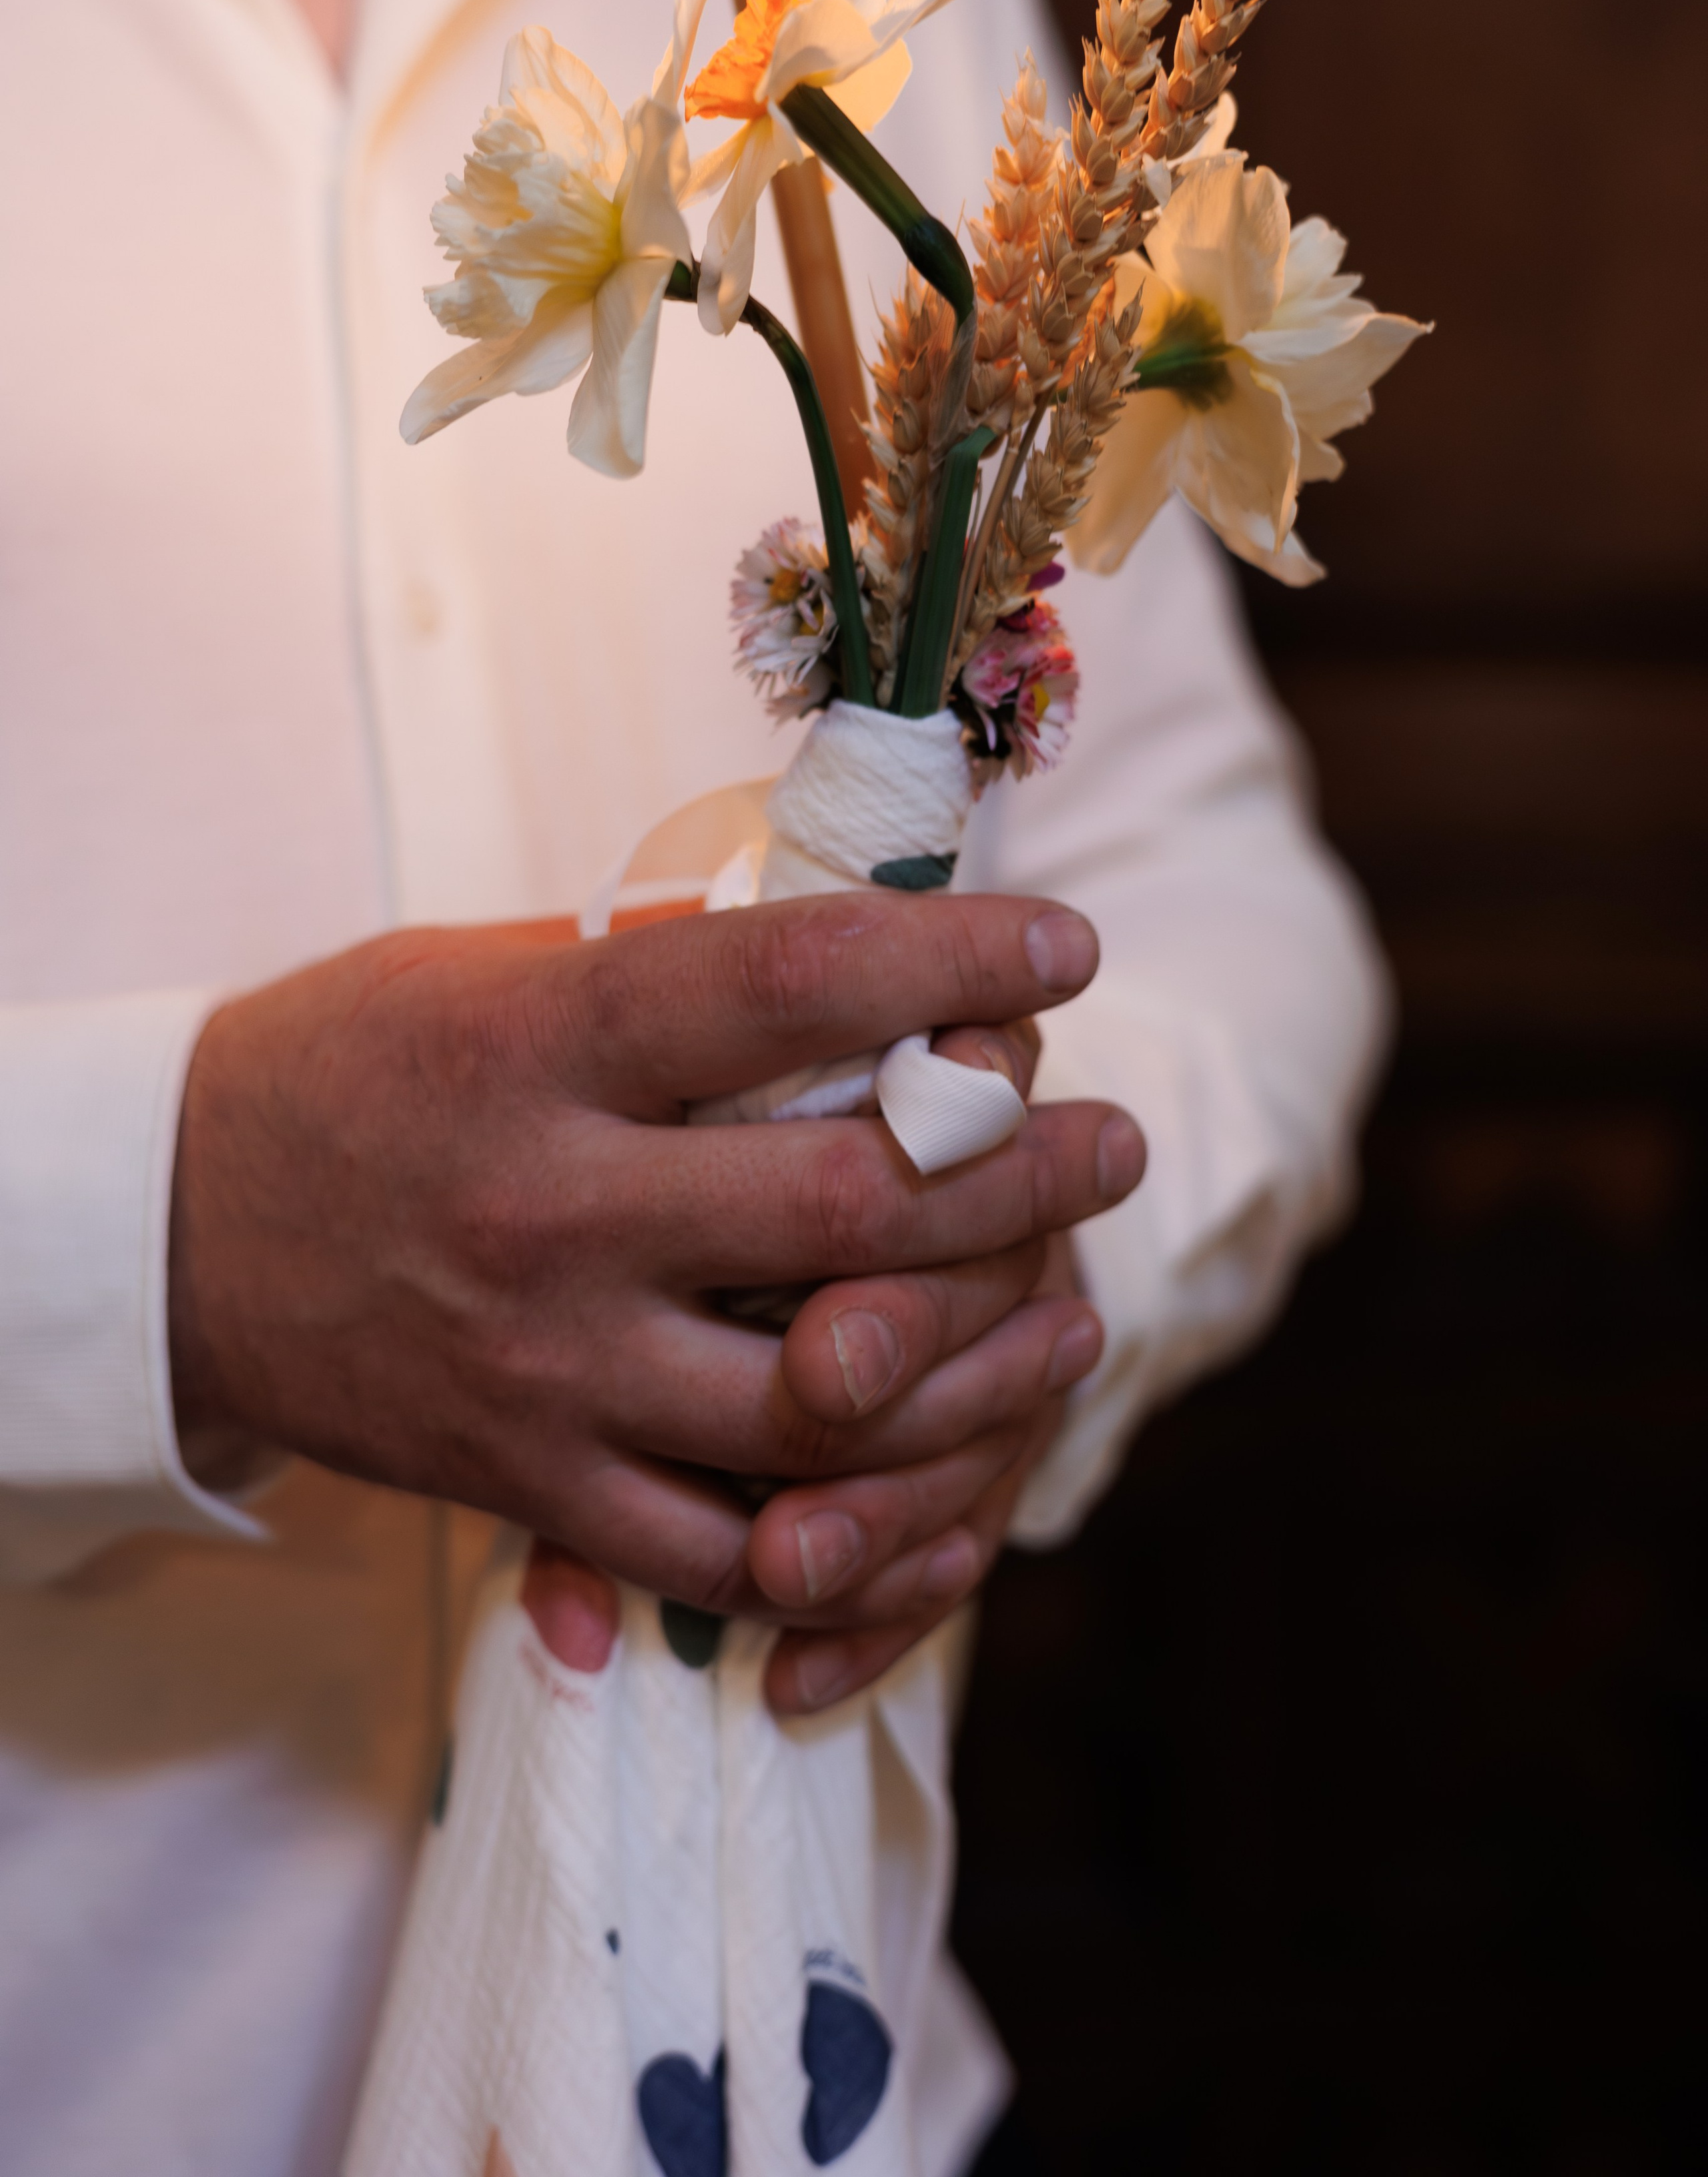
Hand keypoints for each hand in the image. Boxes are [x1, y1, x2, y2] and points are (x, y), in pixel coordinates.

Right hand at [169, 894, 1140, 1625]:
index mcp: (544, 1047)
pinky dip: (852, 1539)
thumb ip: (664, 972)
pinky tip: (946, 1490)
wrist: (173, 1238)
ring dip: (979, 1360)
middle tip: (1114, 1139)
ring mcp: (548, 1366)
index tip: (1067, 945)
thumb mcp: (487, 970)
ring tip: (1071, 1312)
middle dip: (1017, 1168)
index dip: (957, 958)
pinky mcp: (531, 1484)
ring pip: (820, 1402)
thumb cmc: (350, 1069)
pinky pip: (729, 1548)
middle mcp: (553, 1210)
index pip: (794, 986)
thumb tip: (863, 947)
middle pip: (845, 1204)